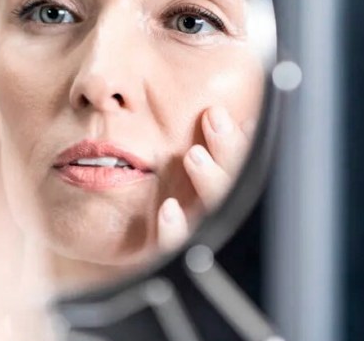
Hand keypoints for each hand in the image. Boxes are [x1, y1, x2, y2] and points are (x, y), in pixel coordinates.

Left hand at [157, 106, 255, 250]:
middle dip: (229, 150)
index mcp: (223, 187)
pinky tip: (168, 209)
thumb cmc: (165, 193)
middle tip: (214, 121)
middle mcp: (213, 212)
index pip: (244, 164)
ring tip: (194, 155)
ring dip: (208, 181)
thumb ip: (212, 143)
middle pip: (233, 185)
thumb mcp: (186, 162)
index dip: (240, 139)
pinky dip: (174, 230)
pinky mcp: (166, 252)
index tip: (226, 113)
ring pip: (211, 213)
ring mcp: (193, 232)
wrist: (119, 241)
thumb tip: (233, 112)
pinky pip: (173, 246)